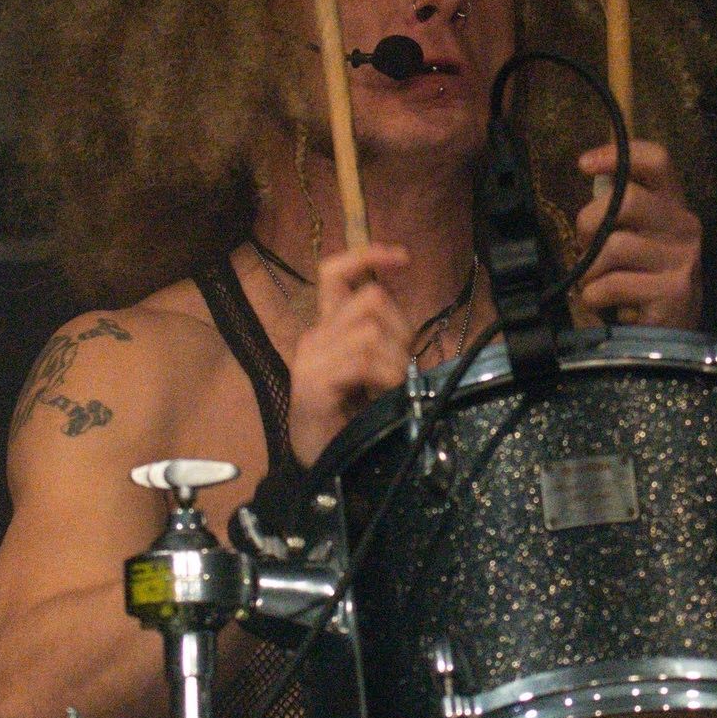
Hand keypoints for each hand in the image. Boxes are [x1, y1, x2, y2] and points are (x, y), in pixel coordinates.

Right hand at [288, 244, 412, 462]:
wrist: (319, 462)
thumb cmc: (347, 418)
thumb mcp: (369, 370)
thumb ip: (379, 340)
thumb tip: (404, 323)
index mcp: (327, 327)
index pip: (336, 271)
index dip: (369, 255)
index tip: (403, 257)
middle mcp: (315, 335)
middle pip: (369, 298)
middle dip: (401, 326)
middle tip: (401, 361)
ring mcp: (311, 358)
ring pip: (370, 329)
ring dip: (395, 358)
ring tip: (391, 384)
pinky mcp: (313, 382)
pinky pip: (362, 360)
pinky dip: (385, 375)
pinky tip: (382, 393)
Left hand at [573, 139, 701, 329]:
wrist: (671, 336)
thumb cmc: (643, 282)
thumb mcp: (637, 239)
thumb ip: (619, 212)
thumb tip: (591, 181)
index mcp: (673, 207)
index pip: (657, 161)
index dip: (618, 154)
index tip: (584, 164)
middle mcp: (684, 227)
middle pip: (628, 199)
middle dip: (590, 221)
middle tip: (585, 245)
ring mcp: (681, 260)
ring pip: (613, 246)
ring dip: (589, 270)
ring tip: (596, 283)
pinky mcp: (672, 292)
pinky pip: (611, 284)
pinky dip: (594, 296)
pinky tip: (605, 303)